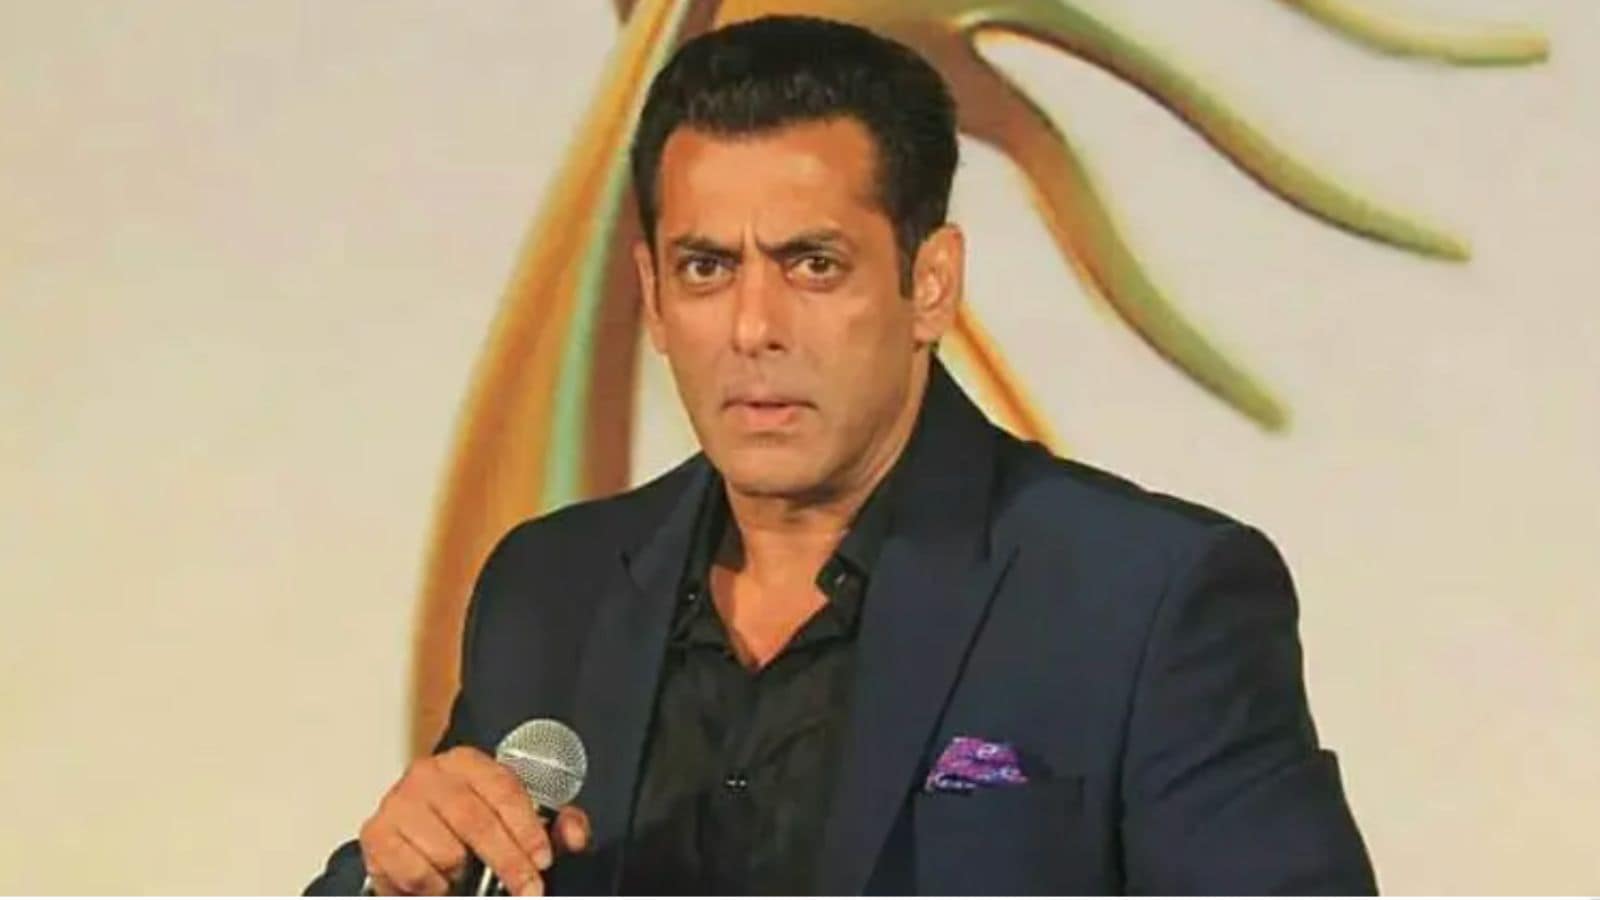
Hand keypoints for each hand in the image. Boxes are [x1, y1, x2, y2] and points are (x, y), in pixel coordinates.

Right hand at [358, 746, 590, 895]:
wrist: (411, 834)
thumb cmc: (467, 823)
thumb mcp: (516, 819)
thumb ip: (554, 825)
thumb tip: (575, 835)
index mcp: (467, 762)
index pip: (503, 790)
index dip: (527, 829)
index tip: (543, 860)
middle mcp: (429, 775)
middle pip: (476, 821)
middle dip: (508, 862)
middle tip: (528, 888)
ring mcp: (398, 803)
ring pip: (445, 850)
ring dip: (463, 873)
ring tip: (465, 872)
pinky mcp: (376, 835)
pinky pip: (415, 872)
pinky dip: (433, 885)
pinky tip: (439, 879)